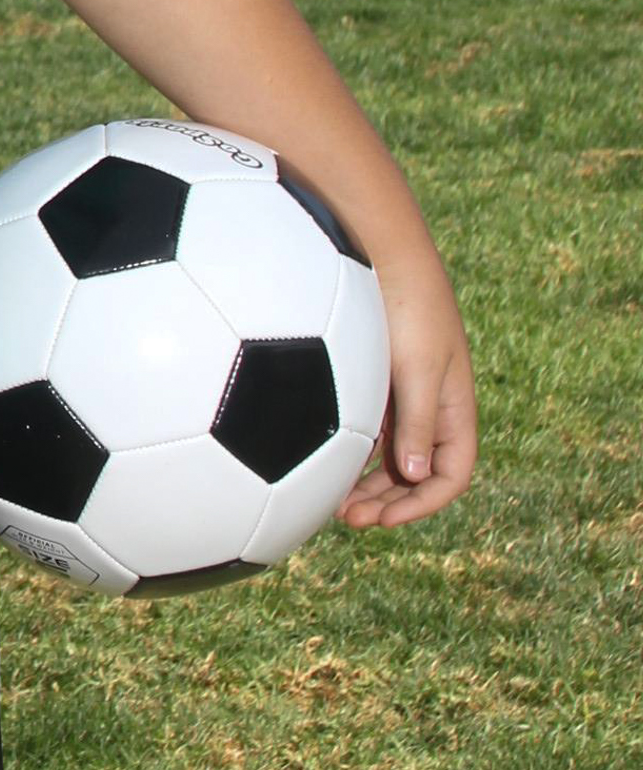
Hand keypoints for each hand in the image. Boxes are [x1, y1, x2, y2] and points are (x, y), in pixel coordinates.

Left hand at [338, 250, 476, 527]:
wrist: (379, 249)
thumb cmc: (406, 305)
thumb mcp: (418, 365)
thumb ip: (418, 419)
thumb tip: (413, 474)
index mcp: (453, 406)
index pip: (453, 473)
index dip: (424, 504)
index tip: (383, 520)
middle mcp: (429, 404)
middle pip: (417, 471)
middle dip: (389, 502)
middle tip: (347, 519)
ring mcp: (399, 392)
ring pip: (388, 453)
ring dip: (366, 482)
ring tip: (329, 502)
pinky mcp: (370, 376)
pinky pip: (365, 426)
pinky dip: (349, 450)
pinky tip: (316, 459)